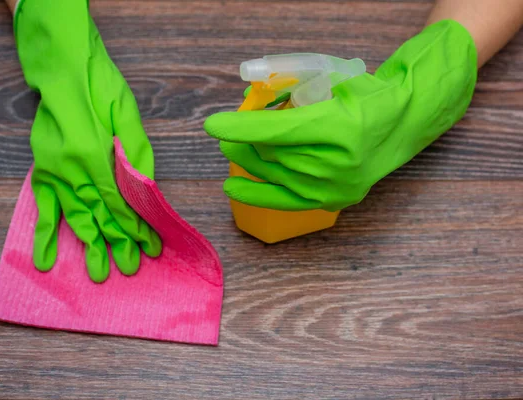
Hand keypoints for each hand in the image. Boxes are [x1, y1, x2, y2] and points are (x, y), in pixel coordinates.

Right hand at [16, 0, 160, 281]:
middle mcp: (72, 169)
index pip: (119, 202)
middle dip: (118, 243)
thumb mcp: (126, 114)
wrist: (62, 69)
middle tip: (131, 268)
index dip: (135, 226)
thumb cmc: (99, 87)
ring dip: (89, 245)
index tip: (149, 246)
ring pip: (75, 217)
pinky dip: (44, 234)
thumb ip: (135, 154)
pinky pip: (44, 207)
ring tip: (100, 273)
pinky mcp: (43, 170)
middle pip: (100, 215)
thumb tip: (146, 190)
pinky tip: (45, 260)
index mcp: (95, 154)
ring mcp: (54, 171)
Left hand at [204, 20, 477, 211]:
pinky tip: (234, 189)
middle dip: (244, 142)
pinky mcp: (334, 200)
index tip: (213, 125)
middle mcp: (339, 164)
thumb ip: (292, 93)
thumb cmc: (366, 97)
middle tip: (227, 133)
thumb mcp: (332, 82)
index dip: (242, 128)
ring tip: (234, 149)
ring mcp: (337, 187)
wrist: (403, 124)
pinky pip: (287, 198)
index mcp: (342, 127)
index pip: (279, 131)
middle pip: (273, 155)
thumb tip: (249, 101)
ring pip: (276, 174)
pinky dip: (259, 192)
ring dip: (251, 160)